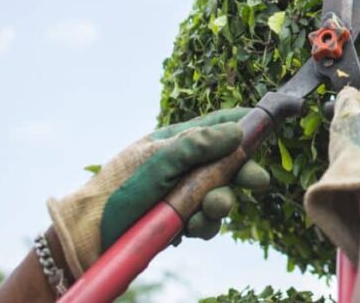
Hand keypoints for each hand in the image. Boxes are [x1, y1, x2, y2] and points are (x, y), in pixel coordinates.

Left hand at [47, 108, 269, 277]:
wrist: (89, 236)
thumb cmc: (118, 190)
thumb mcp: (158, 161)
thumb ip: (197, 145)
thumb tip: (237, 130)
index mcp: (177, 141)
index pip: (219, 124)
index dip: (246, 123)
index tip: (270, 123)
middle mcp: (184, 165)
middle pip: (228, 163)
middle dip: (242, 172)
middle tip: (258, 181)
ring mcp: (183, 193)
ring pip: (221, 194)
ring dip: (220, 203)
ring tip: (208, 210)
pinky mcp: (181, 220)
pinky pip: (207, 221)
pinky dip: (204, 224)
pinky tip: (190, 227)